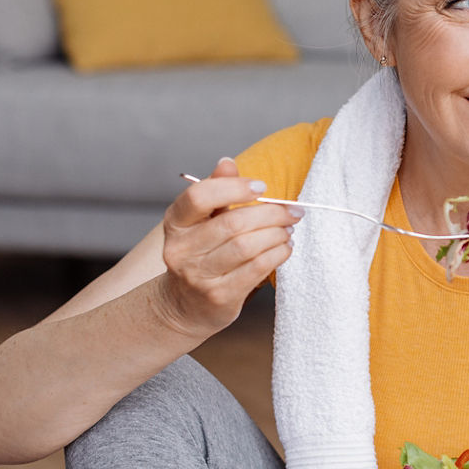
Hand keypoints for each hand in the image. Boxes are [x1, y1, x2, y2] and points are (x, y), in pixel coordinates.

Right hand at [155, 157, 299, 337]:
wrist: (185, 306)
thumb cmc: (200, 254)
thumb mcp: (201, 221)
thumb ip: (216, 190)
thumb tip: (227, 162)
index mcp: (175, 223)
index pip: (199, 197)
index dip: (234, 188)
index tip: (261, 187)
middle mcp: (181, 250)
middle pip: (232, 223)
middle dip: (270, 213)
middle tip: (292, 211)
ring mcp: (198, 276)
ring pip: (246, 246)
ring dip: (276, 234)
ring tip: (288, 229)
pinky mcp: (219, 296)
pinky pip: (256, 269)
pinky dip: (277, 254)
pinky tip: (284, 248)